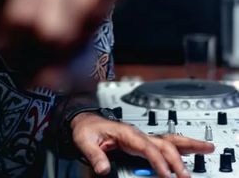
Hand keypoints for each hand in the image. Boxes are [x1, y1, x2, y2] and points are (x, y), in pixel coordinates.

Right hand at [0, 0, 149, 81]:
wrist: (6, 30)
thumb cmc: (43, 49)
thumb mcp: (57, 68)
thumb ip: (57, 77)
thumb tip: (48, 81)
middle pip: (58, 23)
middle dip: (44, 46)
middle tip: (39, 48)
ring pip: (28, 11)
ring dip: (20, 33)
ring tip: (20, 34)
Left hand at [70, 113, 214, 177]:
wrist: (85, 121)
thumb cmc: (86, 129)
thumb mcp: (85, 142)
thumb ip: (95, 156)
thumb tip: (104, 170)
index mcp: (125, 133)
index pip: (146, 147)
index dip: (157, 161)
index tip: (166, 175)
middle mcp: (137, 134)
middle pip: (163, 143)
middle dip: (176, 159)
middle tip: (185, 177)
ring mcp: (142, 137)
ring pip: (169, 139)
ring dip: (188, 144)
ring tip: (206, 148)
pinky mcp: (143, 142)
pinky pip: (166, 142)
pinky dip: (181, 146)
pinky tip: (191, 150)